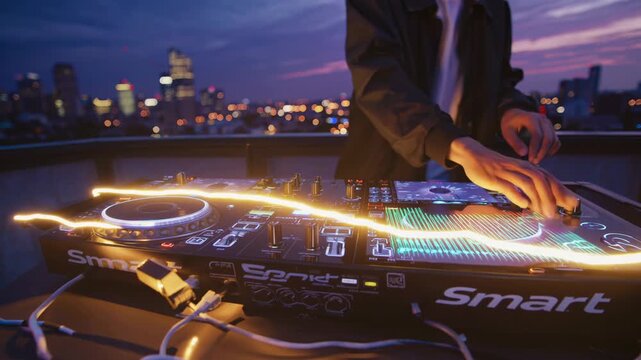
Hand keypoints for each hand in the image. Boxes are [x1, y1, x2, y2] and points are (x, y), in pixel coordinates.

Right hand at [448, 137, 577, 217]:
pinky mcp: (495, 177)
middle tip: (557, 213)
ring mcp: (508, 172)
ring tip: (544, 213)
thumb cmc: (495, 167)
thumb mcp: (514, 174)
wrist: (474, 155)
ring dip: (539, 199)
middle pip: (541, 180)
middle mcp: (521, 168)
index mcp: (527, 167)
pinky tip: (523, 205)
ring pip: (528, 183)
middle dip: (552, 197)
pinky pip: (508, 186)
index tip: (572, 204)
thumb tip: (536, 203)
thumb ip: (526, 186)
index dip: (561, 191)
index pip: (549, 178)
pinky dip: (517, 195)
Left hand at [501, 108, 559, 163]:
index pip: (537, 134)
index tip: (530, 159)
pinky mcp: (551, 128)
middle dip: (542, 152)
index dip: (535, 148)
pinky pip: (556, 140)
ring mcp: (548, 123)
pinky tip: (543, 155)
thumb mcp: (507, 132)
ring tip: (537, 160)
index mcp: (530, 118)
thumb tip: (524, 154)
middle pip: (548, 138)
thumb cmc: (510, 124)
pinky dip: (552, 149)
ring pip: (554, 140)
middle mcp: (542, 119)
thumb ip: (515, 143)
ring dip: (548, 152)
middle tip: (535, 162)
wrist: (515, 115)